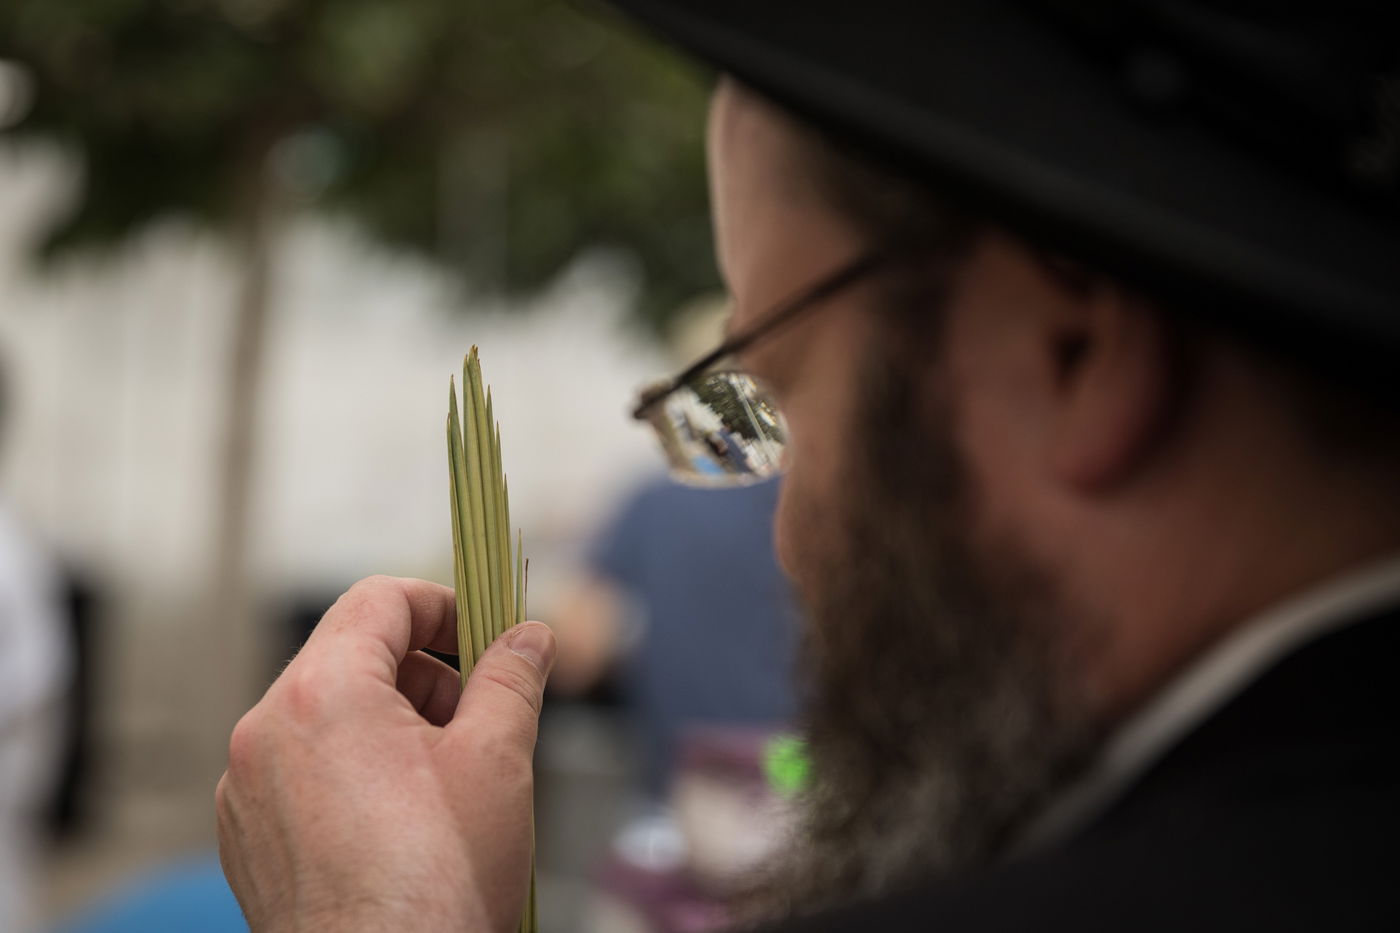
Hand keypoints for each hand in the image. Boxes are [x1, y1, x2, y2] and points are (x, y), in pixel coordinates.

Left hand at [216, 575, 555, 931]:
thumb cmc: (435, 885)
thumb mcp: (497, 760)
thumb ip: (512, 679)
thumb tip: (529, 638)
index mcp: (322, 694)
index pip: (379, 601)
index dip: (442, 606)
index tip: (484, 637)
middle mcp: (267, 732)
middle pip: (351, 657)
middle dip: (424, 676)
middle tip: (480, 718)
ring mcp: (248, 790)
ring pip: (328, 718)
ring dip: (391, 726)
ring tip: (448, 782)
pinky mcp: (249, 839)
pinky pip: (303, 773)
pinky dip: (354, 773)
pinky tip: (404, 823)